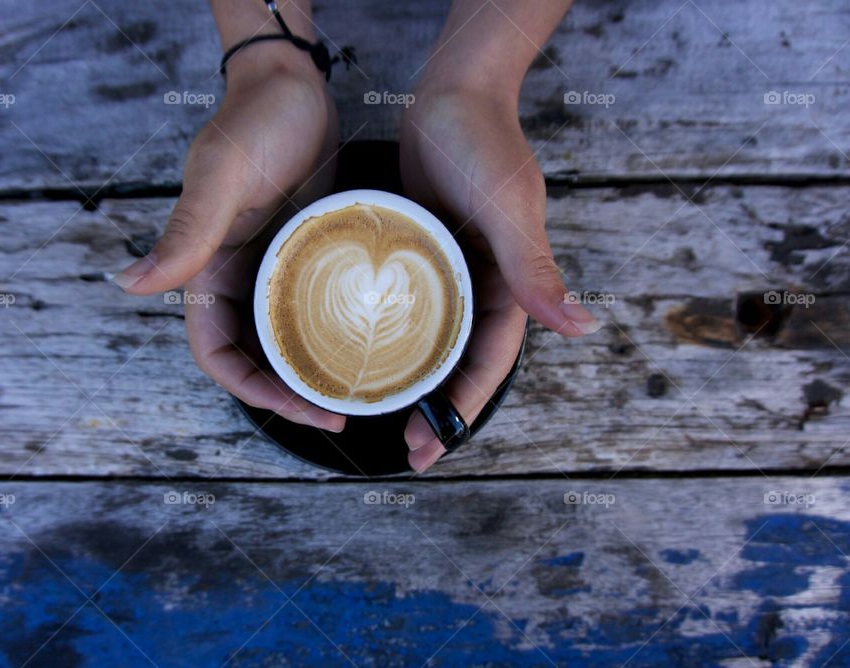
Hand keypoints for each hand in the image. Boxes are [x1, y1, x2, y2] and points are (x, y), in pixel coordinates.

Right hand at [114, 47, 344, 431]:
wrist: (294, 85)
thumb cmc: (256, 123)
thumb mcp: (222, 180)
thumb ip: (185, 235)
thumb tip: (130, 284)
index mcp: (207, 270)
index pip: (216, 352)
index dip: (249, 389)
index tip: (295, 405)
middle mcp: (237, 278)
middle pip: (255, 358)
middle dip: (288, 393)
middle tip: (339, 412)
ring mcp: (271, 269)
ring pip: (285, 339)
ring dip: (310, 370)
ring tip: (354, 392)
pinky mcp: (302, 255)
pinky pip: (311, 309)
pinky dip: (328, 334)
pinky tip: (363, 346)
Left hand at [400, 82, 599, 471]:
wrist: (451, 94)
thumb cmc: (483, 146)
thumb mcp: (507, 210)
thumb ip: (536, 269)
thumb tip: (582, 328)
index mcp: (509, 287)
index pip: (487, 364)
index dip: (462, 410)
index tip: (432, 448)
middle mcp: (482, 287)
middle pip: (460, 363)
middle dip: (438, 410)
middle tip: (408, 452)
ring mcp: (450, 273)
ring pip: (433, 342)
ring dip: (415, 379)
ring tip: (381, 415)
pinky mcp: (421, 255)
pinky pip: (409, 308)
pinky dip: (394, 336)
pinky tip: (362, 354)